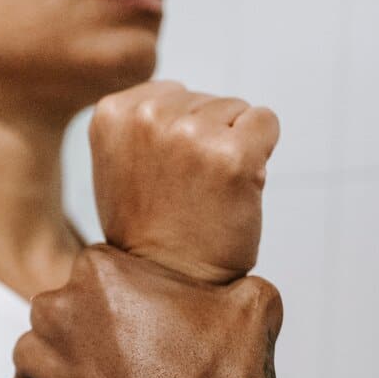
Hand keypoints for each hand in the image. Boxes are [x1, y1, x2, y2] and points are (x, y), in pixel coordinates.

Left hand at [0, 246, 281, 377]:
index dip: (129, 305)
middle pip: (65, 315)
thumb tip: (240, 282)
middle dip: (91, 338)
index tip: (152, 334)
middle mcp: (53, 310)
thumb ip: (238, 281)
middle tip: (133, 374)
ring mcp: (31, 362)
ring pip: (42, 360)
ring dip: (67, 377)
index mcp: (99, 274)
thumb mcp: (253, 312)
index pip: (102, 275)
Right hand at [90, 81, 279, 286]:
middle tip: (186, 192)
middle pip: (205, 99)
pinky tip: (234, 190)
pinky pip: (266, 122)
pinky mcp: (233, 154)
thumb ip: (142, 124)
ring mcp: (190, 134)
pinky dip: (260, 154)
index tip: (161, 177)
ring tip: (205, 194)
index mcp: (112, 113)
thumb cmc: (150, 229)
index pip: (171, 93)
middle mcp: (147, 117)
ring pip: (235, 110)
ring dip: (229, 149)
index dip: (175, 135)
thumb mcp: (121, 165)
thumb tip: (179, 97)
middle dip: (205, 139)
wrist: (169, 284)